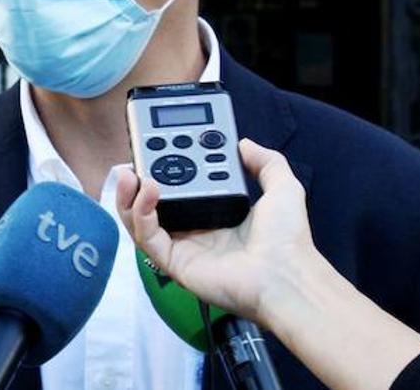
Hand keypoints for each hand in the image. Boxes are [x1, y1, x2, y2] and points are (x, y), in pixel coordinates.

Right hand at [116, 140, 320, 325]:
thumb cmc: (287, 238)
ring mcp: (184, 247)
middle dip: (140, 181)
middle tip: (135, 159)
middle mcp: (197, 230)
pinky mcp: (176, 263)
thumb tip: (243, 143)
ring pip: (143, 222)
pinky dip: (141, 214)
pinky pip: (148, 238)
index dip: (168, 168)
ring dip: (131, 196)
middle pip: (155, 204)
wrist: (286, 275)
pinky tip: (148, 191)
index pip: (183, 187)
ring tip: (131, 173)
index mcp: (218, 212)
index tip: (159, 147)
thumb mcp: (282, 187)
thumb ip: (266, 161)